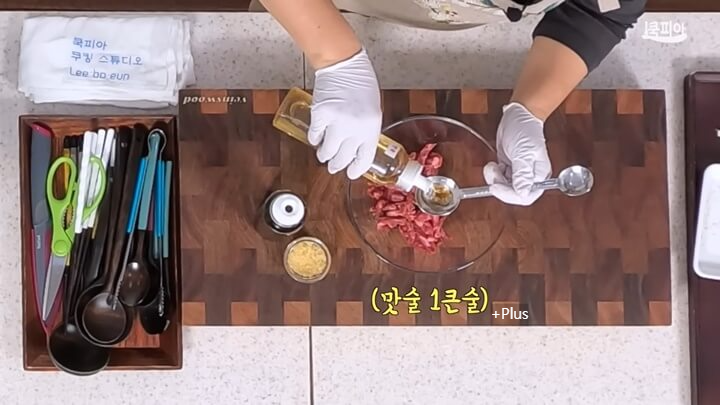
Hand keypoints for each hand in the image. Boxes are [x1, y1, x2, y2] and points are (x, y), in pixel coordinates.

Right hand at [308, 48, 380, 179]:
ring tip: (323, 154)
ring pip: (327, 151)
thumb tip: (357, 147)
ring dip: (324, 155)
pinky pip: (315, 136)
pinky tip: (316, 138)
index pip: (364, 158)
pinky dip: (315, 139)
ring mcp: (336, 124)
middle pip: (343, 158)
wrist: (343, 65)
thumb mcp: (373, 110)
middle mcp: (355, 129)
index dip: (356, 169)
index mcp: (372, 127)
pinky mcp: (320, 117)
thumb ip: (366, 129)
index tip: (351, 173)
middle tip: (333, 167)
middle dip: (337, 165)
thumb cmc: (361, 83)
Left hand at [483, 102, 551, 205]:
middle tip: (493, 173)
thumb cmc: (526, 130)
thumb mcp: (524, 153)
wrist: (518, 116)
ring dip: (495, 179)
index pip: (525, 196)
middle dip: (500, 186)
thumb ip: (523, 174)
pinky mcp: (509, 167)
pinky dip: (493, 174)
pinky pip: (499, 179)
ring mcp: (519, 172)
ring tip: (493, 166)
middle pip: (513, 194)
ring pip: (504, 187)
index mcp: (539, 175)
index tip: (496, 186)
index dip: (509, 195)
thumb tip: (523, 193)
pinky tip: (493, 164)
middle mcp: (530, 176)